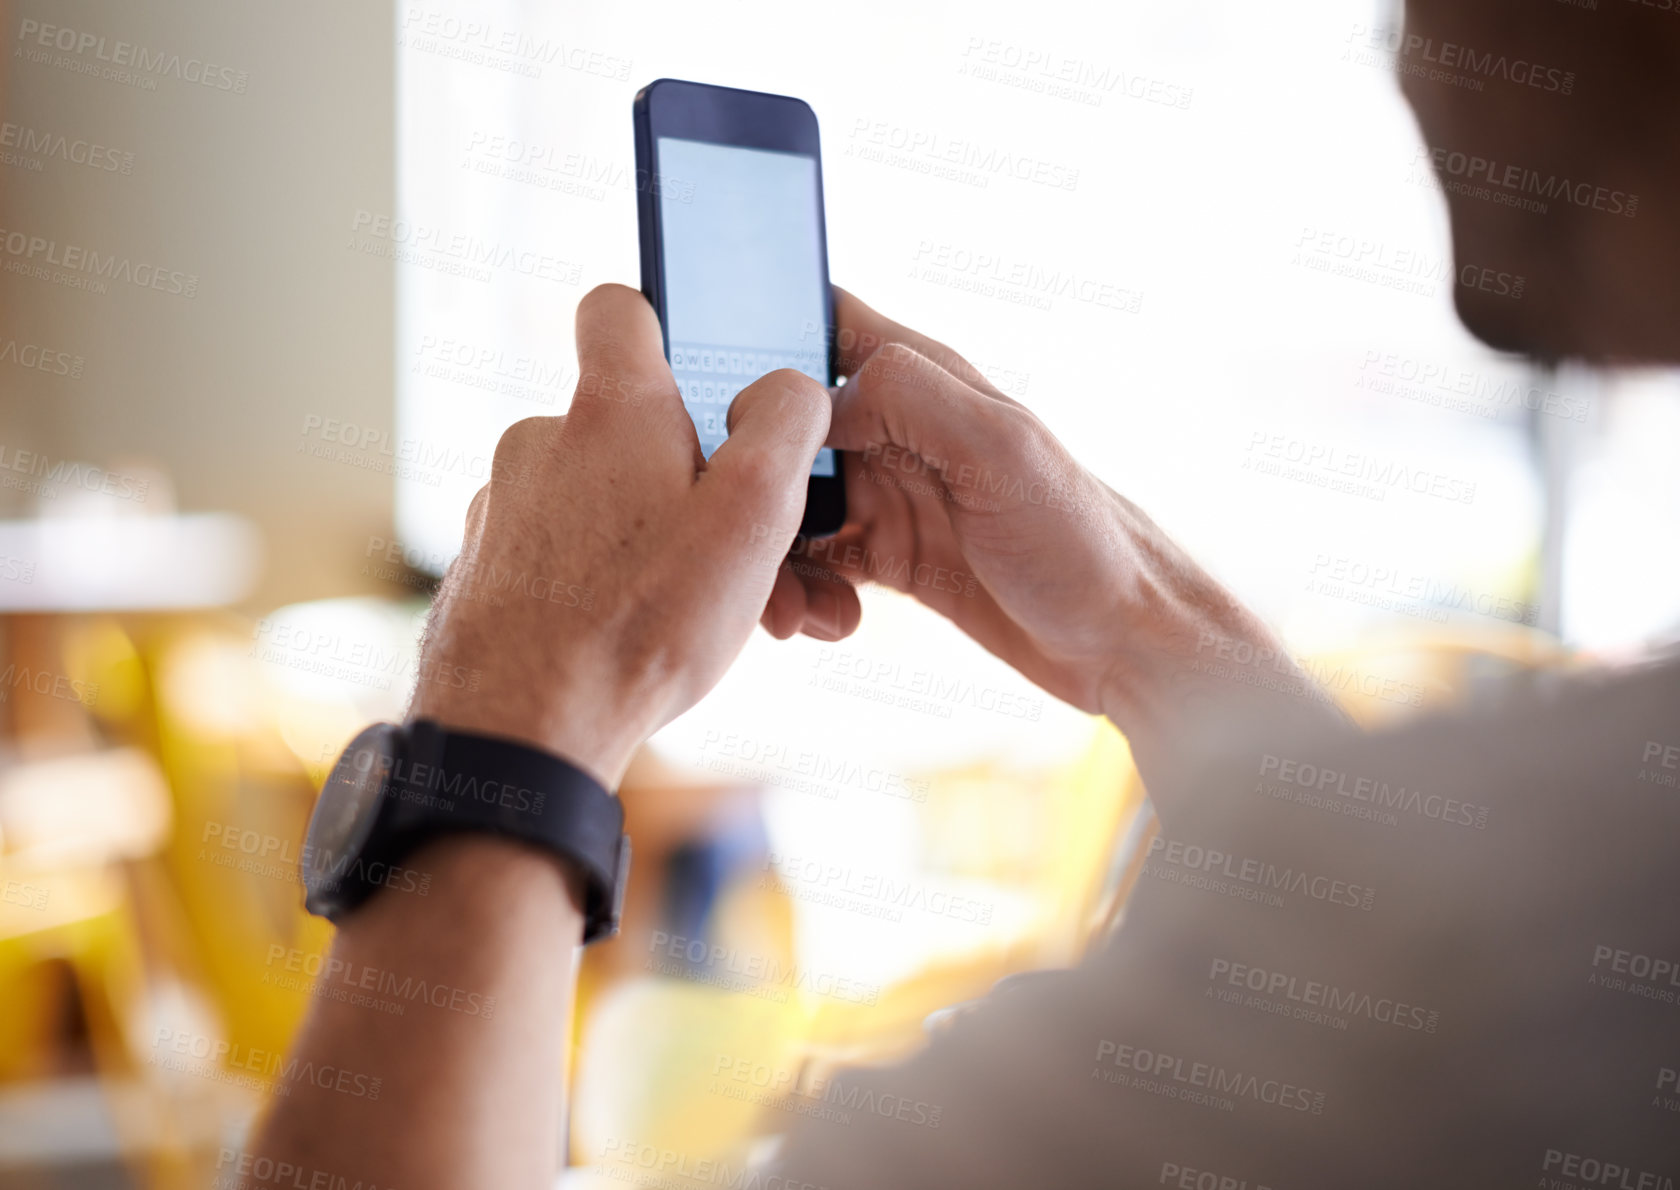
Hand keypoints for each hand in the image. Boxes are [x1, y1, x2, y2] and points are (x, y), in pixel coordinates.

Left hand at [410, 284, 831, 787]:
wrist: (521, 733)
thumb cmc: (640, 624)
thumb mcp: (753, 515)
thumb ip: (783, 426)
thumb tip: (788, 388)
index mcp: (610, 410)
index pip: (619, 308)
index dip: (665, 329)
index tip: (701, 385)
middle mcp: (540, 444)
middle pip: (628, 433)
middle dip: (691, 487)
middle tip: (743, 563)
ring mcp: (502, 510)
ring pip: (599, 507)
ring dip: (655, 549)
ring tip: (700, 621)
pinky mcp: (485, 573)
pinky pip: (561, 558)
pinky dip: (603, 586)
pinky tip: (636, 641)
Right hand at [764, 289, 1304, 768]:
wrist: (1124, 644)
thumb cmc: (1084, 539)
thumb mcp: (1002, 448)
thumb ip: (909, 396)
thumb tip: (815, 398)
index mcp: (925, 379)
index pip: (823, 320)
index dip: (762, 339)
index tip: (719, 395)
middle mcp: (899, 429)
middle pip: (782, 425)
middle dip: (749, 475)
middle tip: (739, 531)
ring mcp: (890, 494)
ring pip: (787, 502)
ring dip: (770, 550)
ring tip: (788, 606)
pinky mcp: (889, 557)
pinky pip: (812, 562)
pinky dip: (801, 590)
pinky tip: (826, 620)